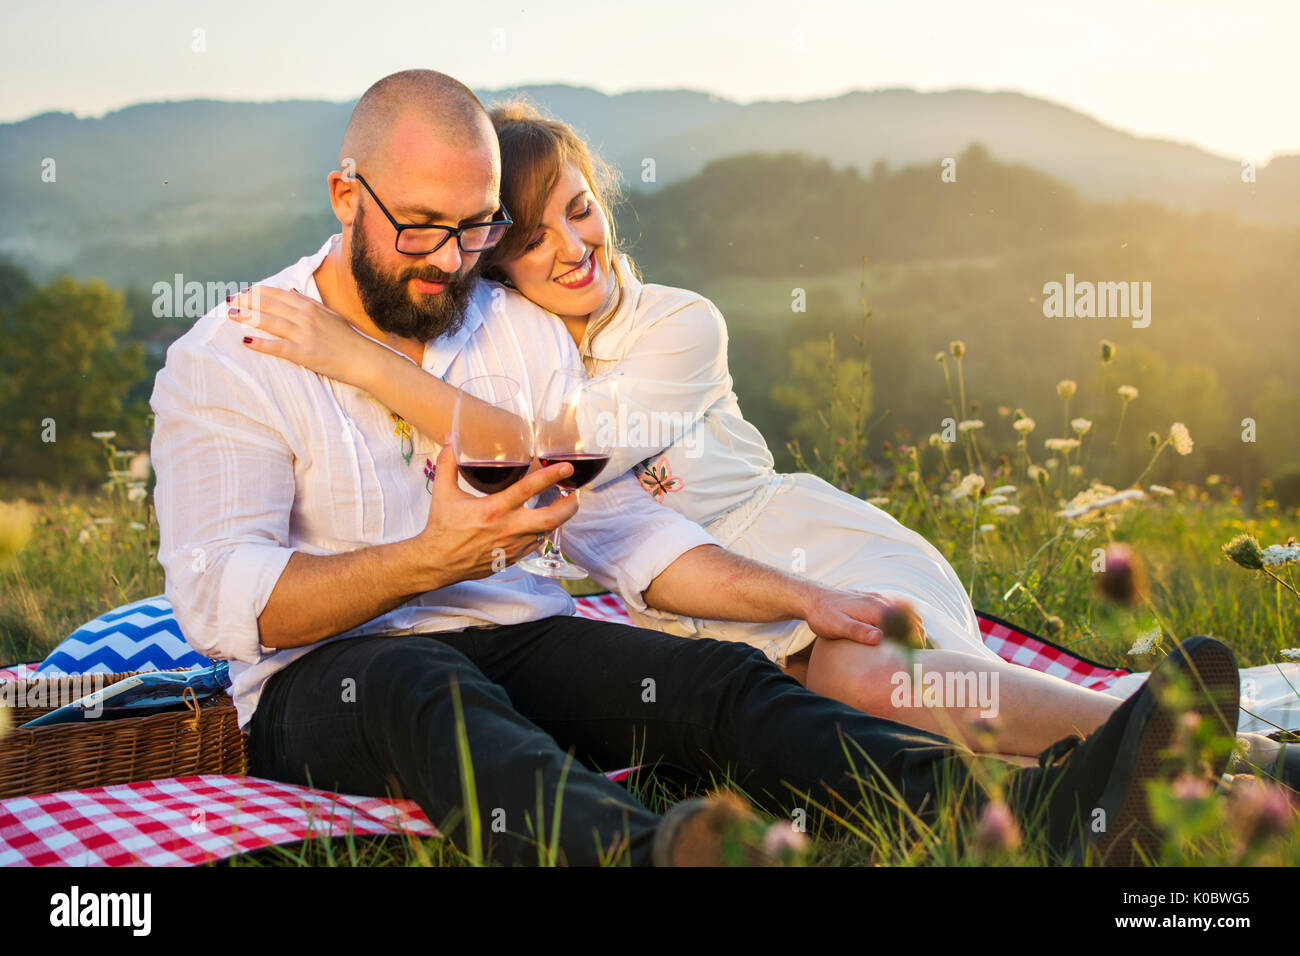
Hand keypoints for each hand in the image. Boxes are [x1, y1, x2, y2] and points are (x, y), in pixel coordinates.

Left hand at [227, 285, 388, 386]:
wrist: (364, 359)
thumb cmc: (348, 338)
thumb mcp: (329, 315)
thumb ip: (308, 303)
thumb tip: (289, 292)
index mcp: (309, 306)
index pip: (277, 294)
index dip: (257, 292)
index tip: (242, 292)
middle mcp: (305, 317)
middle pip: (269, 305)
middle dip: (247, 302)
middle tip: (229, 301)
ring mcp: (304, 334)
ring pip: (270, 322)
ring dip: (248, 317)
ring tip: (231, 315)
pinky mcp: (304, 353)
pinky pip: (278, 347)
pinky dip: (261, 344)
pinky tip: (246, 341)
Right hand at [411, 444, 579, 588]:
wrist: (437, 563)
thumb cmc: (441, 528)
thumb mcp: (443, 493)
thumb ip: (449, 462)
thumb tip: (450, 437)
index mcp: (493, 509)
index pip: (529, 489)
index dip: (551, 476)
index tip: (566, 467)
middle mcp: (508, 528)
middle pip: (552, 518)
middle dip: (570, 505)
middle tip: (576, 493)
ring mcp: (513, 546)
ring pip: (548, 532)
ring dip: (559, 518)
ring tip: (564, 505)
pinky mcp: (513, 558)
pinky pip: (536, 544)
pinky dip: (543, 532)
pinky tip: (543, 523)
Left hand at [801, 588, 927, 647]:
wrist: (813, 598)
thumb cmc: (823, 615)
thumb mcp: (837, 626)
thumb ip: (858, 631)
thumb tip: (878, 638)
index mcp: (875, 609)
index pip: (906, 624)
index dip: (915, 640)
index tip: (917, 655)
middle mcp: (881, 601)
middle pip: (912, 617)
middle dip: (919, 635)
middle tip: (919, 655)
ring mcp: (879, 599)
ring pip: (907, 612)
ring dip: (915, 627)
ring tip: (914, 647)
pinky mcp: (875, 600)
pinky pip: (898, 609)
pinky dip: (906, 620)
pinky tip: (902, 634)